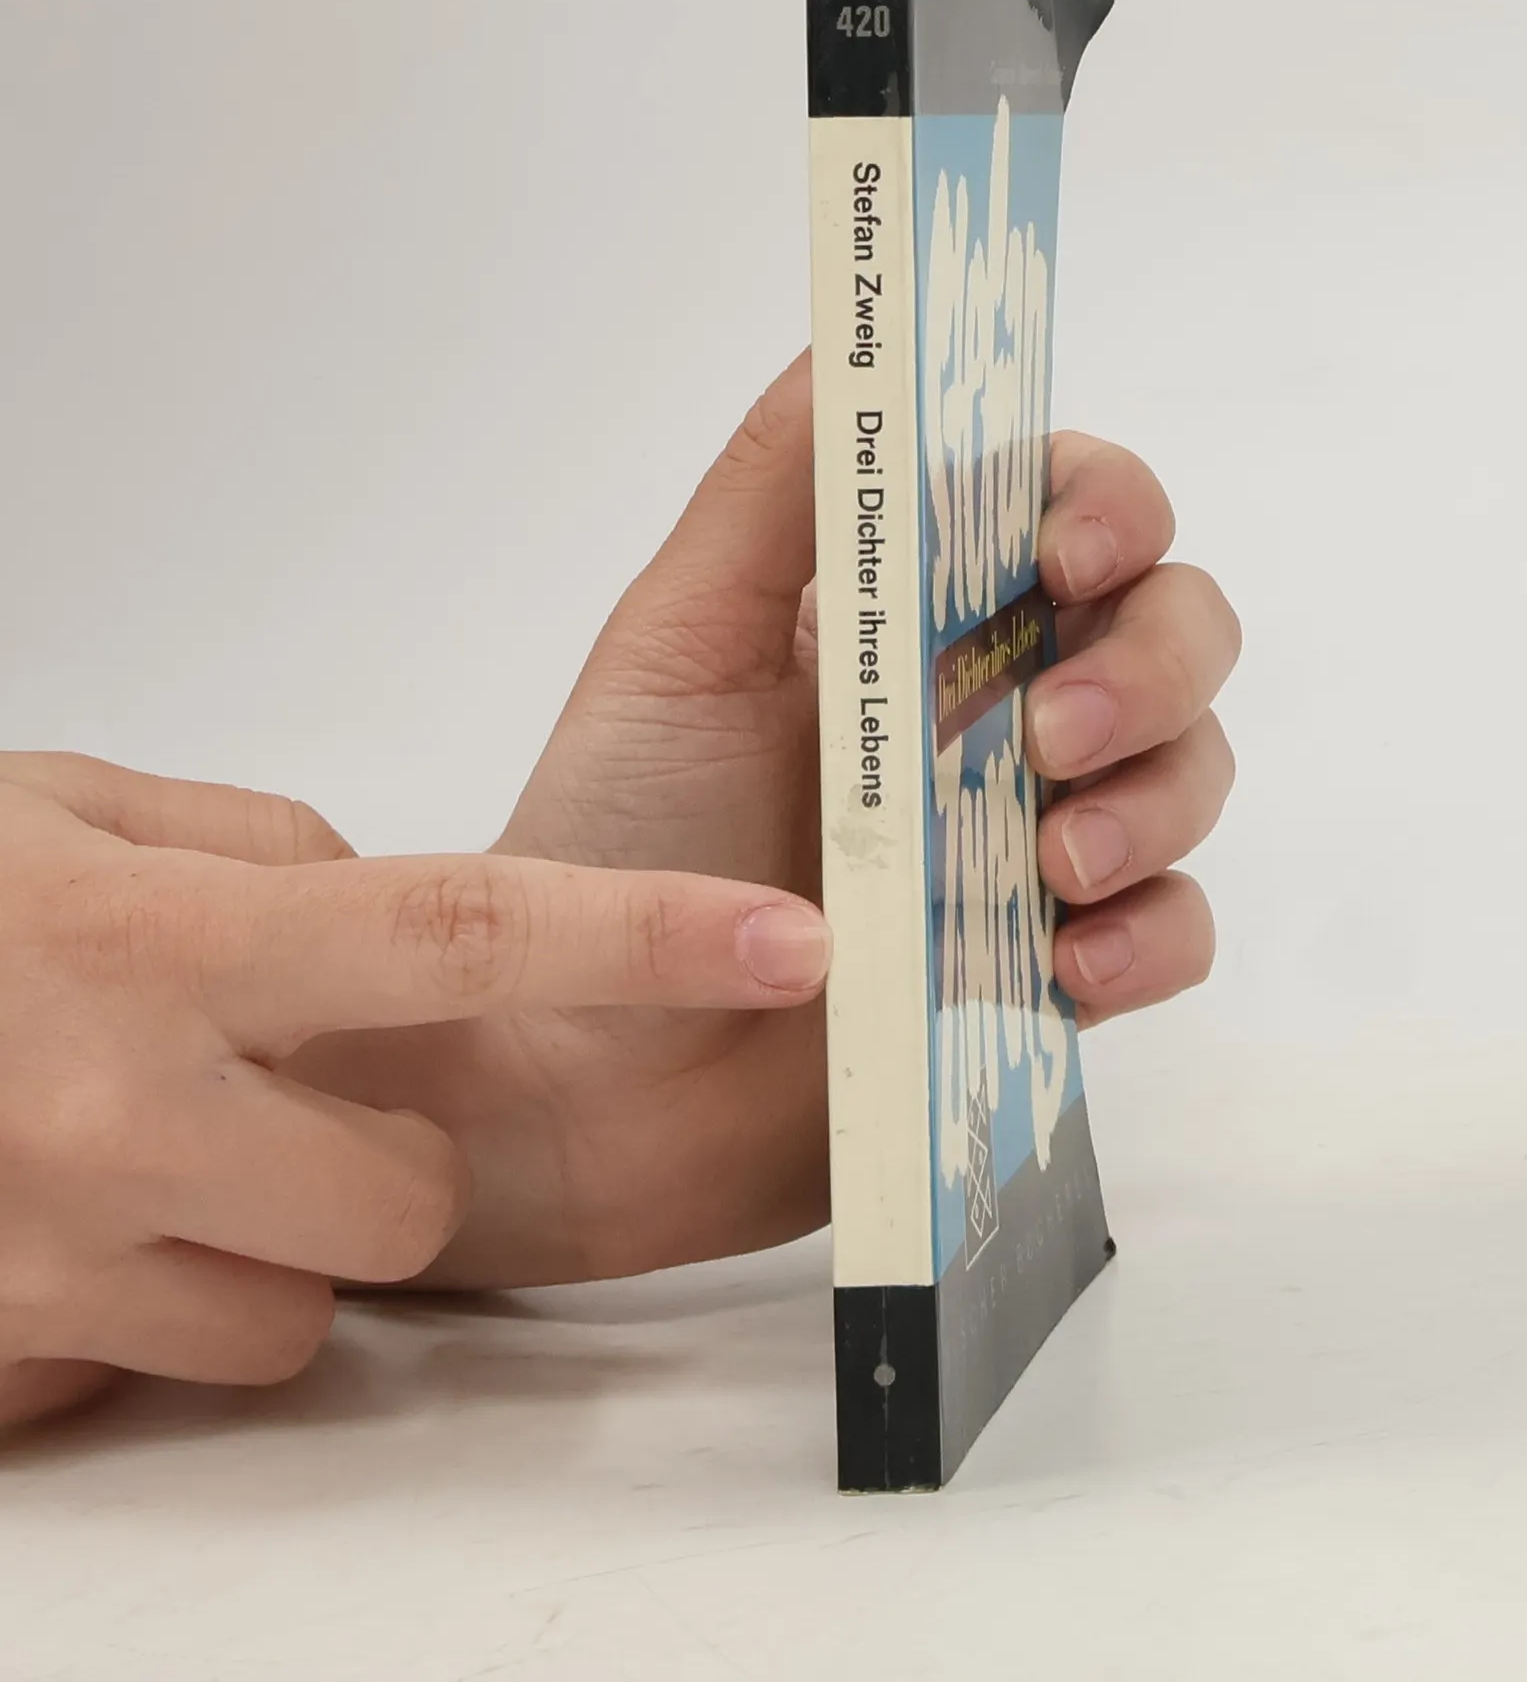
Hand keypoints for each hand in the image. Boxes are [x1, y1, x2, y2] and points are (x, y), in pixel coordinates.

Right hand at [0, 754, 830, 1427]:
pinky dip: (165, 1305)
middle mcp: (118, 1111)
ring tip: (162, 1151)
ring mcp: (52, 1256)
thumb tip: (379, 899)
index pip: (461, 927)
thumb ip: (256, 852)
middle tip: (291, 1089)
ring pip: (302, 1310)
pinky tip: (81, 1218)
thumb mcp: (68, 818)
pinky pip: (172, 1363)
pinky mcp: (1, 1358)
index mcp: (164, 943)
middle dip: (389, 1153)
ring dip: (272, 1240)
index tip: (794, 940)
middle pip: (409, 1193)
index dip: (645, 939)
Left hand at [293, 352, 1239, 1290]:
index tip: (1072, 553)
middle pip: (1172, 628)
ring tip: (1055, 868)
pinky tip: (1074, 969)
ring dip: (1159, 801)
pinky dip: (1155, 939)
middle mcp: (997, 709)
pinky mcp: (1050, 970)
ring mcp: (1033, 840)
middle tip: (1057, 735)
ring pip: (1193, 771)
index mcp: (917, 611)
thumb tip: (862, 336)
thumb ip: (778, 490)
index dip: (1108, 505)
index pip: (1072, 507)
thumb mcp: (677, 641)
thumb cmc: (613, 839)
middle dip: (1152, 664)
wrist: (580, 1081)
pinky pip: (1174, 932)